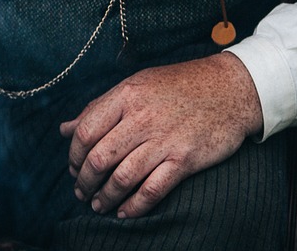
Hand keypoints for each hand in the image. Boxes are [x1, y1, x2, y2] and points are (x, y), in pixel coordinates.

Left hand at [59, 52, 263, 218]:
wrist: (231, 88)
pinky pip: (152, 190)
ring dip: (105, 197)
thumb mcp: (138, 84)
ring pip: (122, 178)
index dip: (74, 155)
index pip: (85, 130)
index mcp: (127, 95)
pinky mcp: (185, 159)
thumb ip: (100, 107)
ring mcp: (164, 139)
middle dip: (85, 181)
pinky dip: (134, 206)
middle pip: (99, 158)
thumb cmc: (181, 85)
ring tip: (98, 205)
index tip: (74, 167)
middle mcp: (142, 117)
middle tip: (82, 191)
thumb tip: (65, 128)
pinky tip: (125, 212)